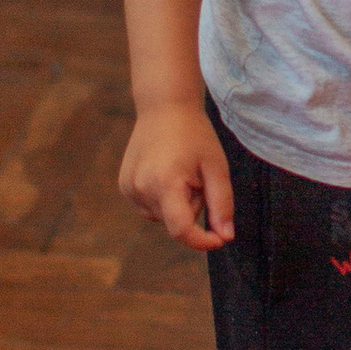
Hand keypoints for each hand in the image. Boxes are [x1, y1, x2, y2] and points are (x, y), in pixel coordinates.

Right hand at [119, 99, 235, 249]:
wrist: (164, 109)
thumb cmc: (195, 136)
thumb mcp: (216, 168)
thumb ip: (222, 204)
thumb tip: (226, 237)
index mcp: (164, 183)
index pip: (181, 230)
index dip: (202, 241)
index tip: (219, 239)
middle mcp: (141, 189)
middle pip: (175, 222)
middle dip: (193, 207)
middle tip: (197, 176)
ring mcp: (129, 189)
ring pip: (163, 217)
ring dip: (177, 204)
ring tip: (180, 172)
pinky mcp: (124, 187)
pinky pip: (150, 207)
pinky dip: (163, 199)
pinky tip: (166, 174)